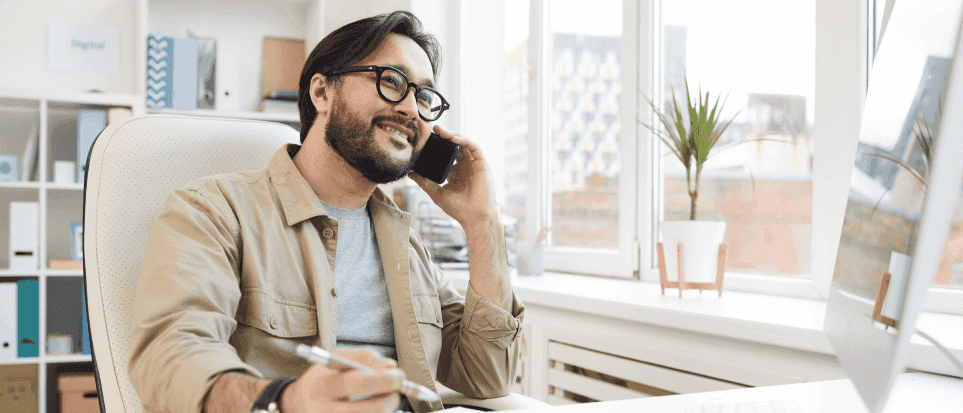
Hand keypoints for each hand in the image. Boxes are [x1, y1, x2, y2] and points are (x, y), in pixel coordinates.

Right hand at [280, 349, 404, 412]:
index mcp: (321, 386)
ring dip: (385, 407)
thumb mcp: (334, 360)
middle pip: (366, 410)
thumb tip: (391, 366)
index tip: (398, 373)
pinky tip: (376, 406)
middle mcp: (323, 410)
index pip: (355, 383)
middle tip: (399, 387)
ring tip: (388, 397)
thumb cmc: (321, 380)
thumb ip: (362, 358)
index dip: (382, 380)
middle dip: (389, 398)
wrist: (296, 405)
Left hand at [409, 124, 497, 225]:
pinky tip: (454, 138)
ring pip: (465, 143)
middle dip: (445, 136)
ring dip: (454, 135)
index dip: (438, 145)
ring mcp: (474, 165)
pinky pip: (475, 147)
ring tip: (442, 132)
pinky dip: (465, 140)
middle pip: (456, 145)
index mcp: (455, 172)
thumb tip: (410, 173)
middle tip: (434, 129)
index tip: (427, 139)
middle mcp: (465, 166)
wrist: (474, 218)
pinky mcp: (482, 164)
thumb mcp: (437, 193)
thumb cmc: (459, 209)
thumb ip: (424, 182)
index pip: (446, 154)